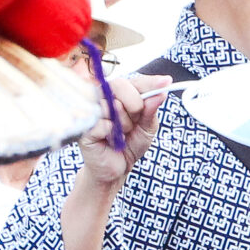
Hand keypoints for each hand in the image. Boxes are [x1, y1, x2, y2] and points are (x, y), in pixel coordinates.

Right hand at [77, 73, 170, 188]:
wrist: (116, 169)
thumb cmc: (129, 144)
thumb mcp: (147, 127)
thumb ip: (151, 109)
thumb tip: (161, 91)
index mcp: (118, 94)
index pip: (134, 80)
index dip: (150, 82)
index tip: (166, 82)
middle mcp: (101, 97)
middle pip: (120, 85)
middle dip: (135, 106)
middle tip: (133, 123)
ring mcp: (90, 110)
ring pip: (112, 105)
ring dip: (124, 125)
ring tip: (121, 134)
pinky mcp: (83, 126)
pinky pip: (104, 124)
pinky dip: (113, 135)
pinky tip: (111, 141)